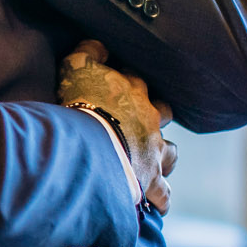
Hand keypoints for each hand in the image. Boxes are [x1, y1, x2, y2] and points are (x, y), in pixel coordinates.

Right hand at [57, 41, 175, 214]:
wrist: (93, 146)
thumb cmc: (83, 104)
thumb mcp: (76, 67)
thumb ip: (88, 51)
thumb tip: (99, 44)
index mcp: (133, 92)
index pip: (136, 80)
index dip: (127, 81)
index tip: (116, 85)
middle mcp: (150, 120)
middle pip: (162, 112)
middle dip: (155, 115)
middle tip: (140, 121)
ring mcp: (153, 151)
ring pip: (170, 151)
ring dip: (163, 154)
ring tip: (154, 159)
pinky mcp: (151, 180)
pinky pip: (163, 193)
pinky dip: (161, 198)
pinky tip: (158, 203)